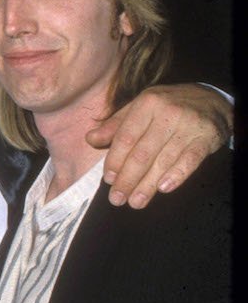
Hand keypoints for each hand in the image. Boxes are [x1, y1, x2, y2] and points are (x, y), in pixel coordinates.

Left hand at [87, 83, 231, 207]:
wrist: (212, 100)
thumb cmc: (167, 106)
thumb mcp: (140, 108)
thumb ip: (115, 125)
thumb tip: (90, 139)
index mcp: (147, 104)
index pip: (126, 137)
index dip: (115, 160)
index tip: (108, 179)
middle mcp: (168, 113)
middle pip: (143, 153)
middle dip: (128, 179)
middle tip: (117, 199)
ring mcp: (189, 126)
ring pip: (164, 160)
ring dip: (148, 185)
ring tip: (135, 202)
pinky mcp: (207, 137)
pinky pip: (190, 160)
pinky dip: (176, 176)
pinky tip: (163, 189)